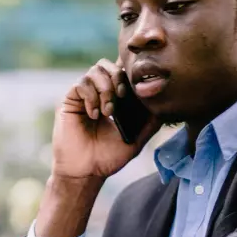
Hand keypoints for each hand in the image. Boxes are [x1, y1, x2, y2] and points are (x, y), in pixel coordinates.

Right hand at [52, 58, 160, 180]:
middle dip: (118, 77)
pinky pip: (81, 84)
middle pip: (107, 64)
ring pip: (95, 71)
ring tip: (108, 111)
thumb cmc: (108, 158)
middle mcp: (97, 93)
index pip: (121, 72)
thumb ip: (150, 124)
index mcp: (113, 98)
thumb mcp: (136, 140)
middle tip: (122, 97)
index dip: (129, 72)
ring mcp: (83, 96)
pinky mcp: (70, 101)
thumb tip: (166, 107)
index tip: (136, 88)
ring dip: (105, 88)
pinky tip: (95, 115)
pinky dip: (91, 96)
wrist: (86, 171)